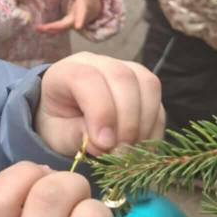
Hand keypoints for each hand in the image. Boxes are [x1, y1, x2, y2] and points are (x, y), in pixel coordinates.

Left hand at [35, 52, 163, 157]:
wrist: (68, 117)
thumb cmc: (59, 124)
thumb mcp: (57, 134)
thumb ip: (76, 135)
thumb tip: (103, 144)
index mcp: (68, 70)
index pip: (88, 78)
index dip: (101, 111)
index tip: (104, 144)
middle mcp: (99, 63)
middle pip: (123, 78)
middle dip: (126, 121)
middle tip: (119, 153)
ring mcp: (126, 69)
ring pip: (147, 85)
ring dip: (143, 124)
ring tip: (130, 152)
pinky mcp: (145, 85)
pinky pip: (159, 102)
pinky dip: (153, 129)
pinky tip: (141, 149)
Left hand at [36, 0, 102, 33]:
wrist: (89, 9)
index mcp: (82, 10)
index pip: (81, 15)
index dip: (80, 19)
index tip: (78, 26)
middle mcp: (75, 19)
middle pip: (66, 25)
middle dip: (56, 27)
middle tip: (44, 28)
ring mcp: (69, 24)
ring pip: (59, 29)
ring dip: (49, 30)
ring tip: (38, 28)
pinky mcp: (63, 25)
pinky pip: (56, 28)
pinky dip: (48, 29)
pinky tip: (38, 28)